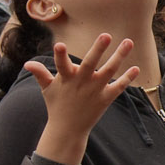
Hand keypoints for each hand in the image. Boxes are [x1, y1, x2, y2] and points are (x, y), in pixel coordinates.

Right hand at [26, 33, 139, 164]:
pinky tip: (136, 68)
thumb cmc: (57, 105)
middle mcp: (82, 82)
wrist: (68, 129)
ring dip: (119, 56)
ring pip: (109, 71)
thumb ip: (40, 74)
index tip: (59, 45)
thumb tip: (28, 64)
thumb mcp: (47, 89)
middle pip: (90, 63)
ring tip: (129, 42)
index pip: (61, 64)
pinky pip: (119, 87)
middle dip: (98, 49)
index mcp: (66, 78)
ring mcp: (95, 90)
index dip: (59, 55)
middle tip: (106, 35)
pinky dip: (128, 78)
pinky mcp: (105, 99)